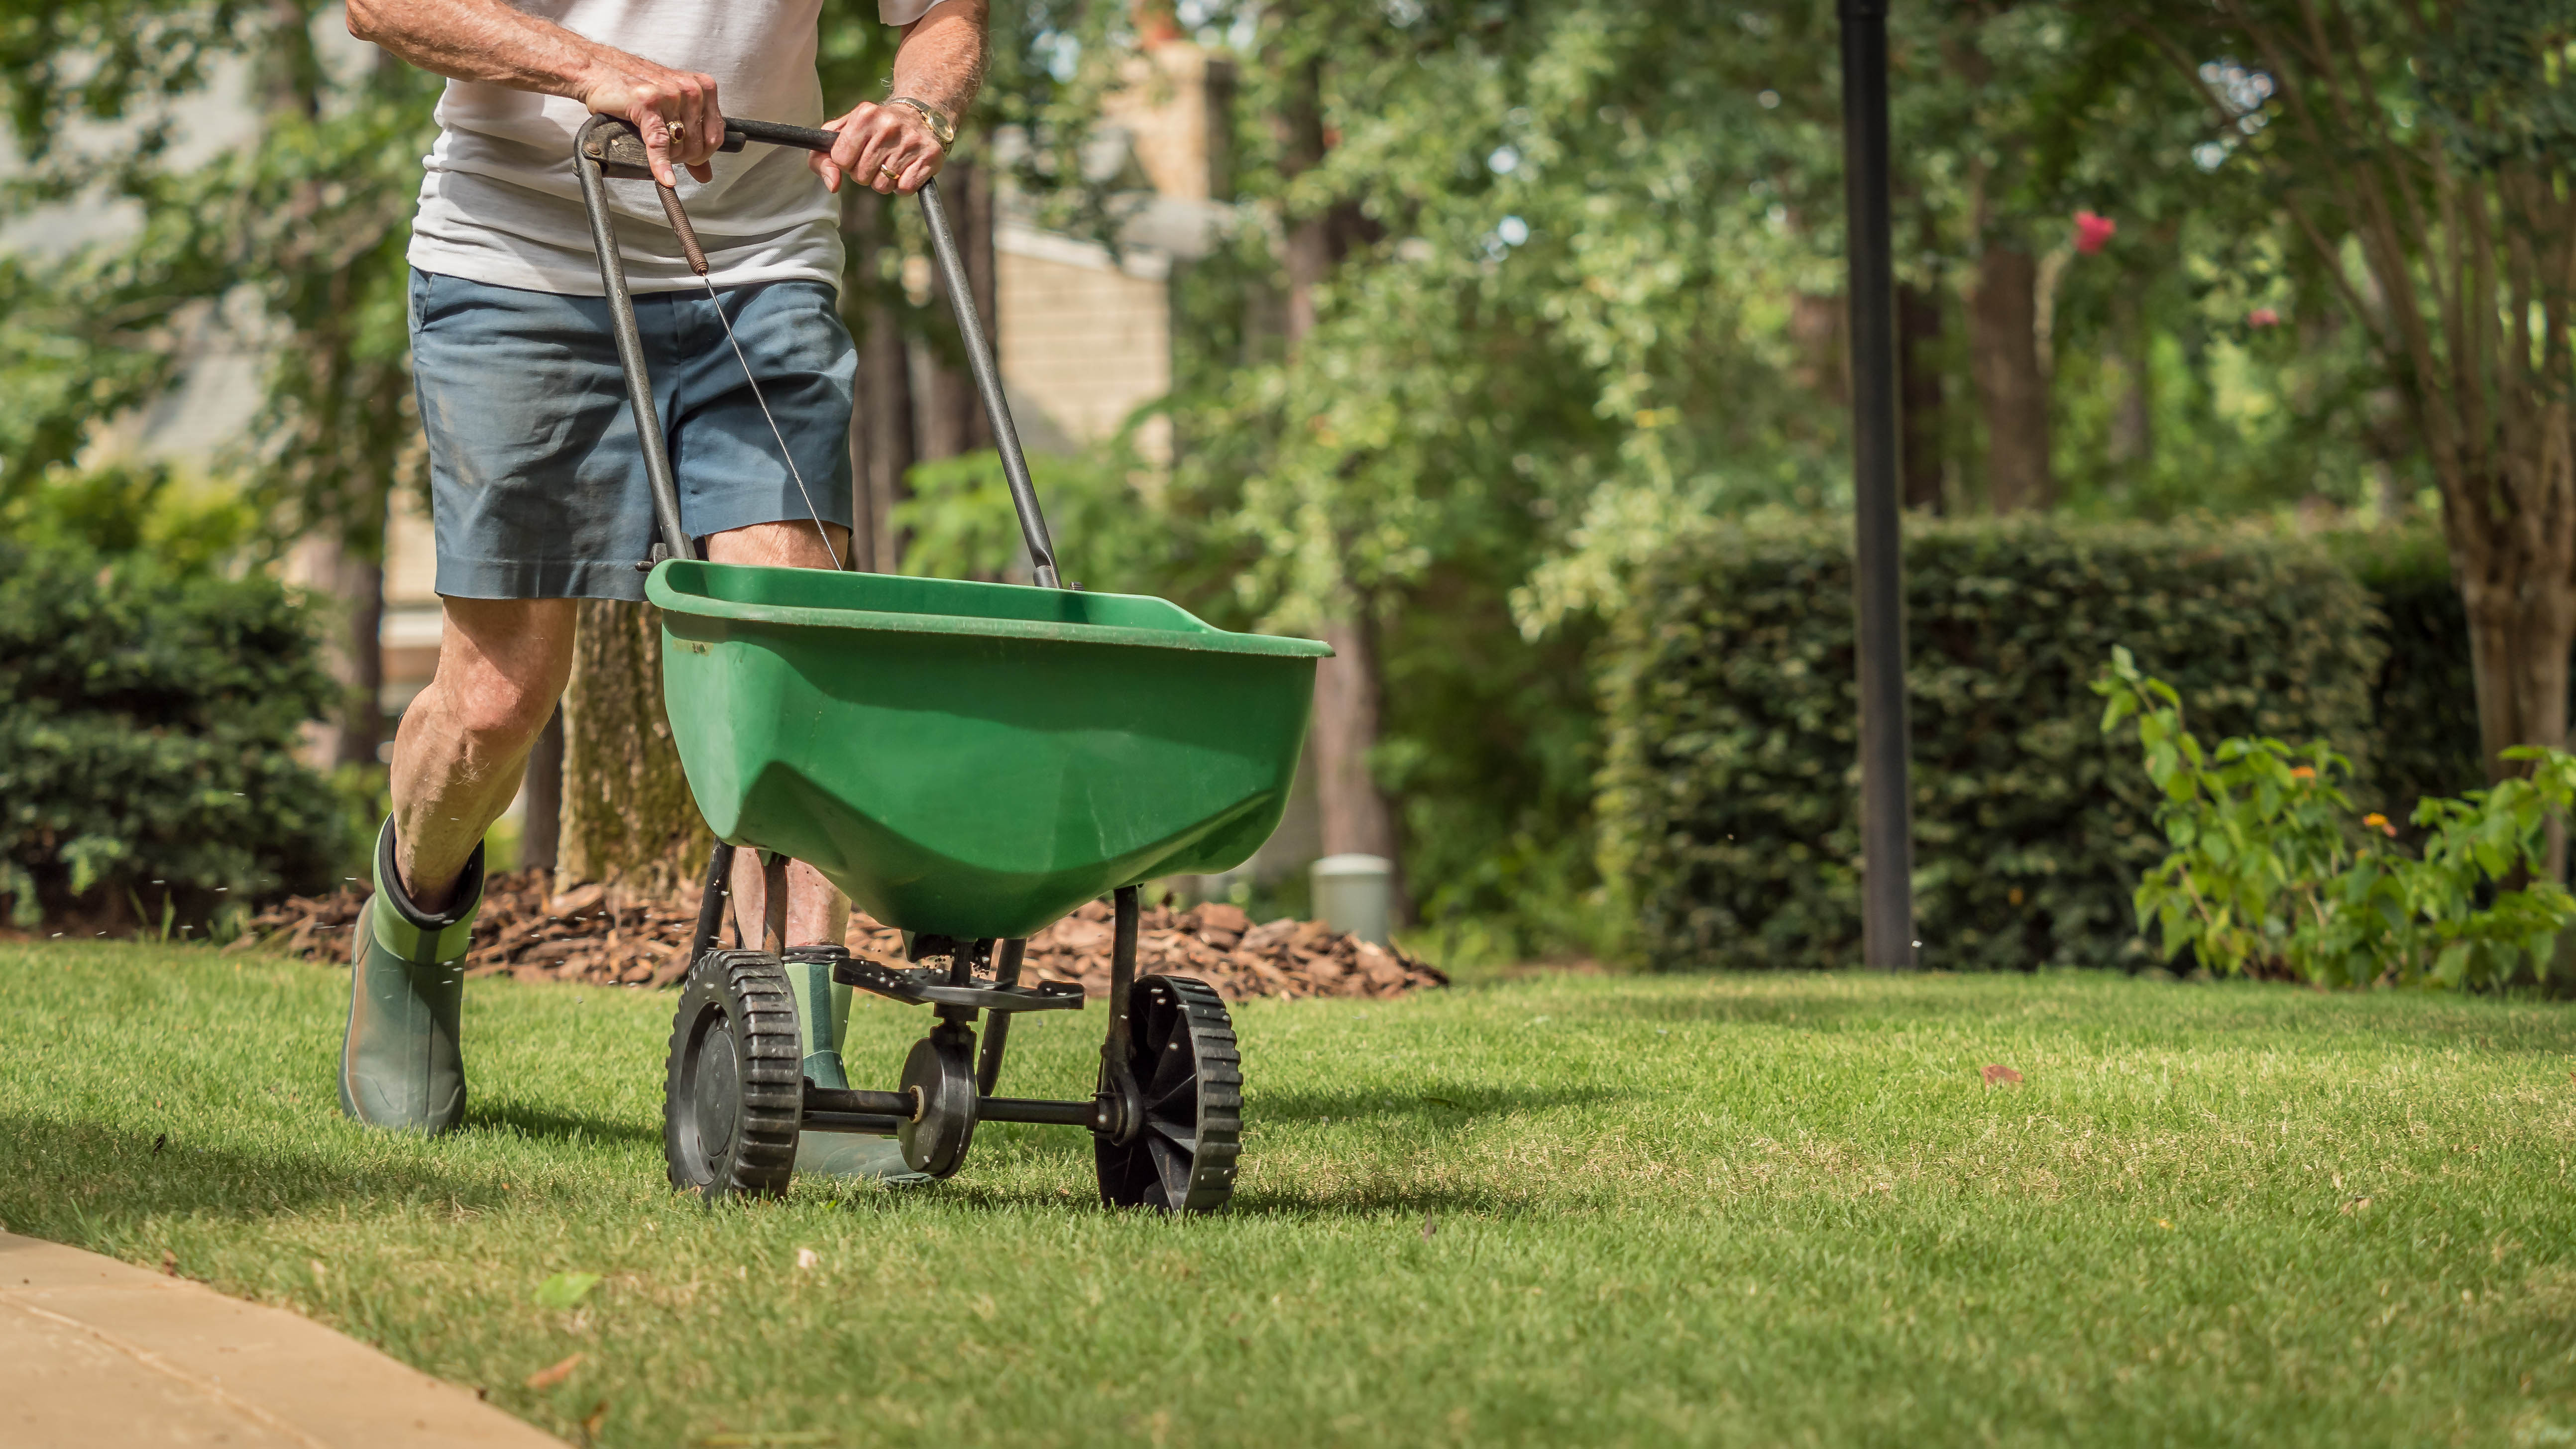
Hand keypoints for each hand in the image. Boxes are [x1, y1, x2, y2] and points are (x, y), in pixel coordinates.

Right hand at [576, 55, 724, 186]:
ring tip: (650, 143)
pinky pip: (659, 144)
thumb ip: (692, 140)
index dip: (702, 154)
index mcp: (702, 87)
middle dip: (682, 157)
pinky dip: (661, 164)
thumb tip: (705, 174)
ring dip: (666, 157)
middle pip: (698, 146)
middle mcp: (690, 89)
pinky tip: (664, 178)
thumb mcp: (670, 110)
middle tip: (665, 150)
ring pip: (679, 147)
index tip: (688, 156)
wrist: (597, 70)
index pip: (715, 136)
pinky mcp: (648, 104)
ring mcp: (670, 95)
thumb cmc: (633, 88)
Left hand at [812, 101, 945, 194]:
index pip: (840, 160)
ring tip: (891, 162)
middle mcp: (888, 125)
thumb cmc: (873, 129)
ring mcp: (911, 141)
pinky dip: (903, 186)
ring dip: (884, 181)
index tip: (856, 152)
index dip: (846, 162)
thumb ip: (822, 157)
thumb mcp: (843, 132)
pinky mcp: (930, 156)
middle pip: (861, 176)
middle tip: (876, 158)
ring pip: (882, 186)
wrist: (919, 116)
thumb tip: (833, 185)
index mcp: (864, 115)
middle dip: (865, 173)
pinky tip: (906, 168)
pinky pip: (905, 189)